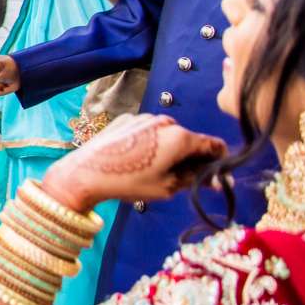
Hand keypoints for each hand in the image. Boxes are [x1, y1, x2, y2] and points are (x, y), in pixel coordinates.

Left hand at [42, 113, 228, 210]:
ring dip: (168, 149)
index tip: (216, 174)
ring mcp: (144, 117)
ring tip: (151, 169)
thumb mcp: (168, 187)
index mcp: (180, 136)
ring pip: (167, 134)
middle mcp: (165, 121)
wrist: (85, 173)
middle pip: (189, 139)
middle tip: (181, 178)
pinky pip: (147, 130)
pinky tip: (134, 158)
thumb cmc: (129, 182)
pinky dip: (148, 142)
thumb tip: (218, 180)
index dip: (218, 160)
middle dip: (190, 157)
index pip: (214, 144)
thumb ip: (196, 179)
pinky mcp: (126, 118)